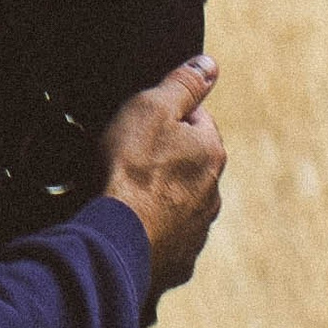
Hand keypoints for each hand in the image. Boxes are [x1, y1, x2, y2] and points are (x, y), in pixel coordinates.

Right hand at [97, 54, 223, 295]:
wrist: (115, 240)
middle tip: (127, 161)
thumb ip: (183, 84)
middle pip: (188, 163)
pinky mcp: (178, 262)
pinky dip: (150, 232)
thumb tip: (209, 65)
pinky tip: (127, 228)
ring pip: (178, 203)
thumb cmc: (130, 170)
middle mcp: (212, 194)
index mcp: (211, 153)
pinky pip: (165, 239)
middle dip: (164, 160)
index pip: (196, 120)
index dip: (166, 117)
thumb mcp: (151, 108)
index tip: (139, 126)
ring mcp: (197, 232)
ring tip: (123, 197)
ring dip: (158, 198)